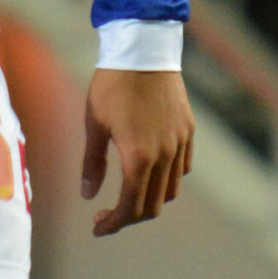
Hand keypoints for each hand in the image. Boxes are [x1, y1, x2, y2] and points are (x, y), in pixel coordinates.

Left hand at [81, 67, 194, 236]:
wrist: (143, 50)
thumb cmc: (112, 85)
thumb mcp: (94, 124)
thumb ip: (93, 163)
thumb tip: (89, 196)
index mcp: (138, 157)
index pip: (130, 206)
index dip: (114, 223)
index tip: (98, 228)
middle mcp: (164, 155)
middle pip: (153, 205)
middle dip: (129, 217)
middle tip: (106, 215)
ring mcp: (180, 143)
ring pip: (172, 190)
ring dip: (150, 201)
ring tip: (129, 195)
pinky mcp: (188, 131)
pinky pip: (183, 168)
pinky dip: (168, 179)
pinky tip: (149, 172)